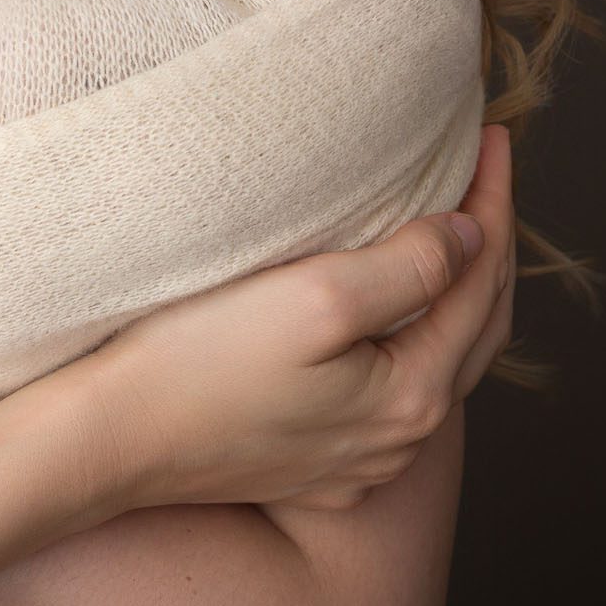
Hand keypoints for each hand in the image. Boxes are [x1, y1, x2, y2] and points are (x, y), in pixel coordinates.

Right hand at [35, 125, 515, 521]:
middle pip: (475, 330)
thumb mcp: (315, 297)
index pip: (482, 282)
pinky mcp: (311, 469)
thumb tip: (468, 236)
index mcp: (410, 397)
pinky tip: (388, 319)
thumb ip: (408, 266)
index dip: (493, 203)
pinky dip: (406, 344)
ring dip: (451, 299)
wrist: (109, 440)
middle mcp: (397, 443)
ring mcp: (355, 464)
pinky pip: (385, 398)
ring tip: (451, 237)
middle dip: (488, 250)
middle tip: (488, 176)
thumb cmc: (199, 362)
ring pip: (434, 368)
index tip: (496, 137)